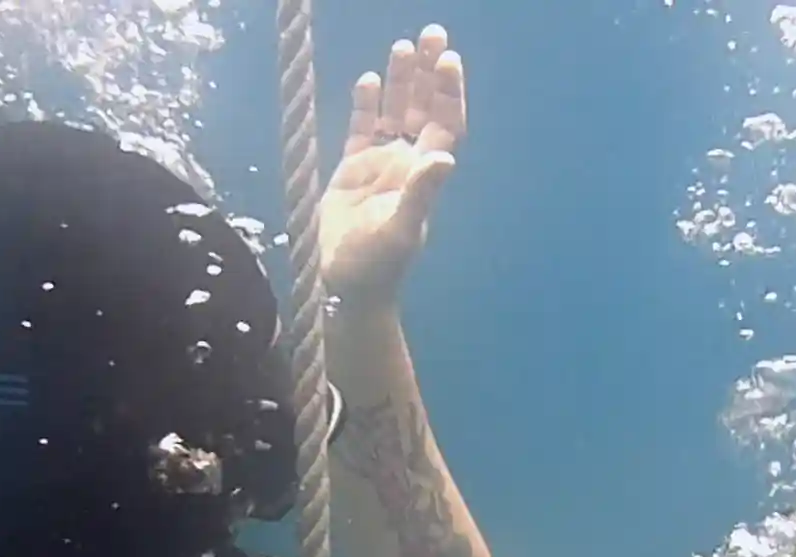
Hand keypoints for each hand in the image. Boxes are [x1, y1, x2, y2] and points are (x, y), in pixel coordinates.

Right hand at [320, 26, 465, 305]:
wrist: (346, 285)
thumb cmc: (377, 264)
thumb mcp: (400, 229)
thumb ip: (421, 193)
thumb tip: (443, 157)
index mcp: (424, 174)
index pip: (444, 123)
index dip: (448, 92)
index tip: (449, 60)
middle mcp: (407, 163)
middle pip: (423, 108)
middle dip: (429, 73)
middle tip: (433, 33)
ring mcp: (380, 164)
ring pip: (395, 112)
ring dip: (400, 81)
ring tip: (403, 46)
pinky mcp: (352, 170)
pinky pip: (363, 129)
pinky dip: (366, 106)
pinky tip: (367, 80)